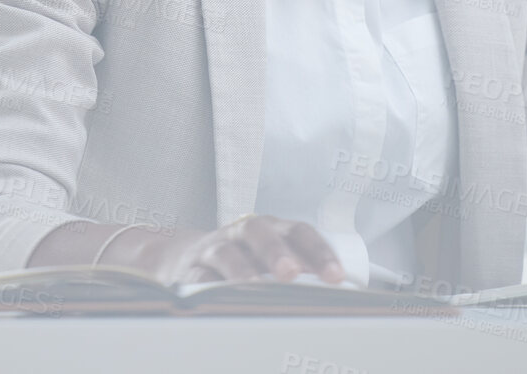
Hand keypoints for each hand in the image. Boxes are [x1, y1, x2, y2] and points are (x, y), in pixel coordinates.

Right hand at [141, 214, 347, 286]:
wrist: (188, 259)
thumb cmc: (244, 262)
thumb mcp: (271, 260)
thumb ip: (300, 273)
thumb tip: (338, 297)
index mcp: (271, 228)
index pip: (298, 231)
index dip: (318, 251)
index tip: (336, 276)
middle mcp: (242, 232)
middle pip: (260, 232)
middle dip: (277, 252)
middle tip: (292, 274)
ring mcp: (214, 248)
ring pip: (227, 253)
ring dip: (242, 270)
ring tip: (255, 288)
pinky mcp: (191, 269)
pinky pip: (198, 276)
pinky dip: (208, 286)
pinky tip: (219, 298)